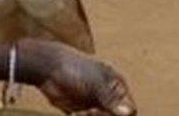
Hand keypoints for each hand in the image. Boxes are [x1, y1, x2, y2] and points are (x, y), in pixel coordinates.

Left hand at [21, 40, 135, 115]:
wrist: (49, 68)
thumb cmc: (75, 68)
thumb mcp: (95, 82)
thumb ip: (111, 98)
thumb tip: (129, 113)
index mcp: (117, 87)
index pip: (129, 110)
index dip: (119, 115)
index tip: (102, 111)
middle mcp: (109, 98)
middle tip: (89, 112)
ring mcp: (96, 105)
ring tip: (79, 114)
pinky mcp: (82, 112)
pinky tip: (74, 114)